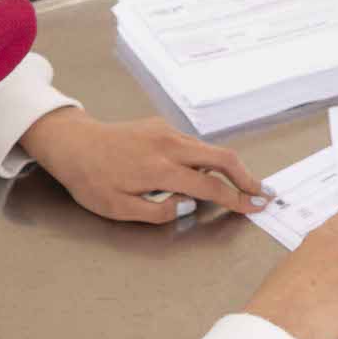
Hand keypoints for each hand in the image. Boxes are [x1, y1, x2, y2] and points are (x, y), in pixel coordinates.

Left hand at [21, 108, 267, 223]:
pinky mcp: (162, 127)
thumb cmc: (92, 180)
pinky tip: (210, 171)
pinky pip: (194, 143)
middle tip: (262, 193)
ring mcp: (167, 132)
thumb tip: (189, 205)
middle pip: (221, 157)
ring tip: (243, 185)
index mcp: (160, 168)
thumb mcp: (118, 209)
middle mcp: (169, 145)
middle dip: (246, 177)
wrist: (74, 144)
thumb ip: (158, 211)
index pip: (209, 185)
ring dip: (230, 167)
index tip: (253, 207)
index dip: (234, 199)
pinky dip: (210, 158)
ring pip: (209, 148)